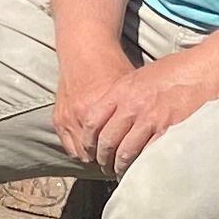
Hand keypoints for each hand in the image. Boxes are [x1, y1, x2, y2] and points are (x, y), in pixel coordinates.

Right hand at [48, 37, 144, 169]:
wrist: (85, 51)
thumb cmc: (112, 67)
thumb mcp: (131, 88)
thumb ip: (141, 112)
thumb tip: (159, 131)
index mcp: (103, 109)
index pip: (116, 147)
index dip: (126, 159)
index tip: (134, 163)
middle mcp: (82, 116)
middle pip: (99, 155)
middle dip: (110, 162)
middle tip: (121, 167)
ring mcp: (68, 119)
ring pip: (83, 154)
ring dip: (95, 159)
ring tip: (108, 160)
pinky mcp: (58, 119)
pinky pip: (69, 147)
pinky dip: (81, 151)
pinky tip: (92, 150)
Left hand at [65, 48, 218, 175]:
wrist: (208, 70)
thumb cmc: (179, 71)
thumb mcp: (143, 76)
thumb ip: (125, 96)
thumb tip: (113, 115)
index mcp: (123, 90)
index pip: (92, 120)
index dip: (88, 140)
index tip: (90, 150)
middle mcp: (132, 105)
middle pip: (107, 141)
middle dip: (103, 159)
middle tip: (105, 167)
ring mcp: (151, 119)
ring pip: (125, 153)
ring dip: (120, 167)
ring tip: (122, 173)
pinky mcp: (169, 131)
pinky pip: (148, 156)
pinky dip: (142, 167)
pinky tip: (142, 172)